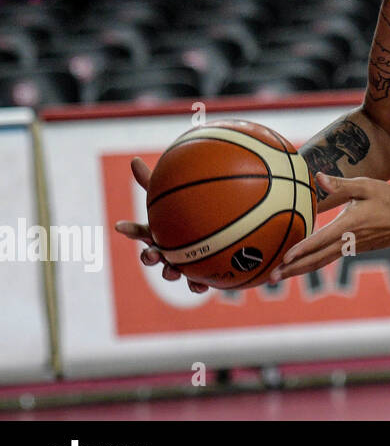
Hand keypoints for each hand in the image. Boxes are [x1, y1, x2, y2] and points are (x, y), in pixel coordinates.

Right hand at [113, 158, 208, 293]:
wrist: (215, 237)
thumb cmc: (186, 215)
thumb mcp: (172, 199)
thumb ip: (153, 182)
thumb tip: (132, 159)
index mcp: (157, 233)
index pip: (139, 230)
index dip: (129, 229)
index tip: (119, 225)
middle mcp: (166, 249)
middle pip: (152, 256)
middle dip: (148, 257)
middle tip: (151, 254)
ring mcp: (180, 264)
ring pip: (170, 273)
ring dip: (169, 273)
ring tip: (173, 271)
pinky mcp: (197, 275)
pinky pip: (196, 284)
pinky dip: (196, 285)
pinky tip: (201, 286)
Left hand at [271, 173, 389, 280]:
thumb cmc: (389, 199)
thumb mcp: (367, 186)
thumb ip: (341, 184)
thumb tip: (318, 177)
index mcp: (350, 225)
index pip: (322, 240)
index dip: (303, 249)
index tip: (286, 258)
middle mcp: (348, 241)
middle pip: (317, 259)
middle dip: (293, 270)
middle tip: (271, 278)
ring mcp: (350, 248)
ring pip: (320, 262)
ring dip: (298, 271)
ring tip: (276, 277)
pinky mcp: (351, 250)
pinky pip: (327, 259)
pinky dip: (310, 265)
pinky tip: (297, 266)